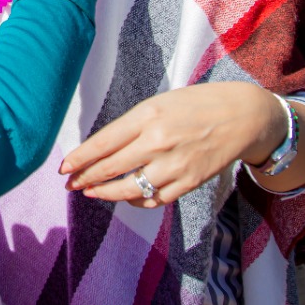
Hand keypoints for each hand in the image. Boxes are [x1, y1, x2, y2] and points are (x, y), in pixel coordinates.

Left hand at [59, 82, 282, 207]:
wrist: (241, 116)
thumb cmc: (195, 105)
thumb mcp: (158, 103)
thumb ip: (131, 125)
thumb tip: (101, 148)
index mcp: (148, 115)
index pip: (103, 142)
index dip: (79, 158)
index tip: (63, 168)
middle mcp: (158, 141)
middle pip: (111, 168)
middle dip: (85, 178)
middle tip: (70, 184)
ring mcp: (175, 164)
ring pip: (129, 190)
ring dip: (105, 194)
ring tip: (91, 193)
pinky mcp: (189, 182)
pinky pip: (154, 200)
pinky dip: (136, 201)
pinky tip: (126, 197)